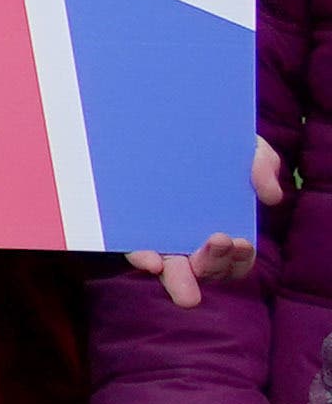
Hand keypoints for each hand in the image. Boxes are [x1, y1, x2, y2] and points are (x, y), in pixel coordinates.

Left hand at [129, 140, 286, 303]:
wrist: (168, 128)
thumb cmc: (214, 145)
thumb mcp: (243, 147)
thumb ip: (262, 164)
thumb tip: (271, 197)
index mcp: (222, 229)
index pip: (235, 259)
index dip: (240, 257)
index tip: (241, 241)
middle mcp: (193, 241)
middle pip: (207, 269)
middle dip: (214, 264)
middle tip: (221, 240)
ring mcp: (162, 237)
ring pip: (173, 269)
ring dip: (179, 275)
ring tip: (177, 263)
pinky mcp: (132, 228)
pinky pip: (137, 251)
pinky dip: (144, 260)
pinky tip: (152, 263)